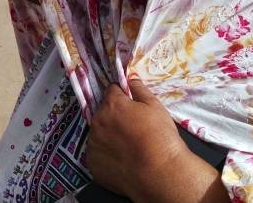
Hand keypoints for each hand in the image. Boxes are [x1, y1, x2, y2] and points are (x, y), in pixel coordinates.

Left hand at [86, 79, 202, 199]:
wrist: (160, 173)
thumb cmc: (160, 137)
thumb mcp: (155, 107)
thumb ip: (139, 89)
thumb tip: (130, 77)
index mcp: (111, 105)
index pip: (111, 92)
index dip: (122, 97)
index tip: (130, 105)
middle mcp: (97, 121)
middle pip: (102, 113)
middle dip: (114, 117)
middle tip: (131, 129)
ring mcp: (93, 144)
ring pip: (98, 134)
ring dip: (108, 136)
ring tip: (127, 147)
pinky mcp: (92, 164)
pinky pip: (97, 154)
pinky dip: (106, 155)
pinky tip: (121, 160)